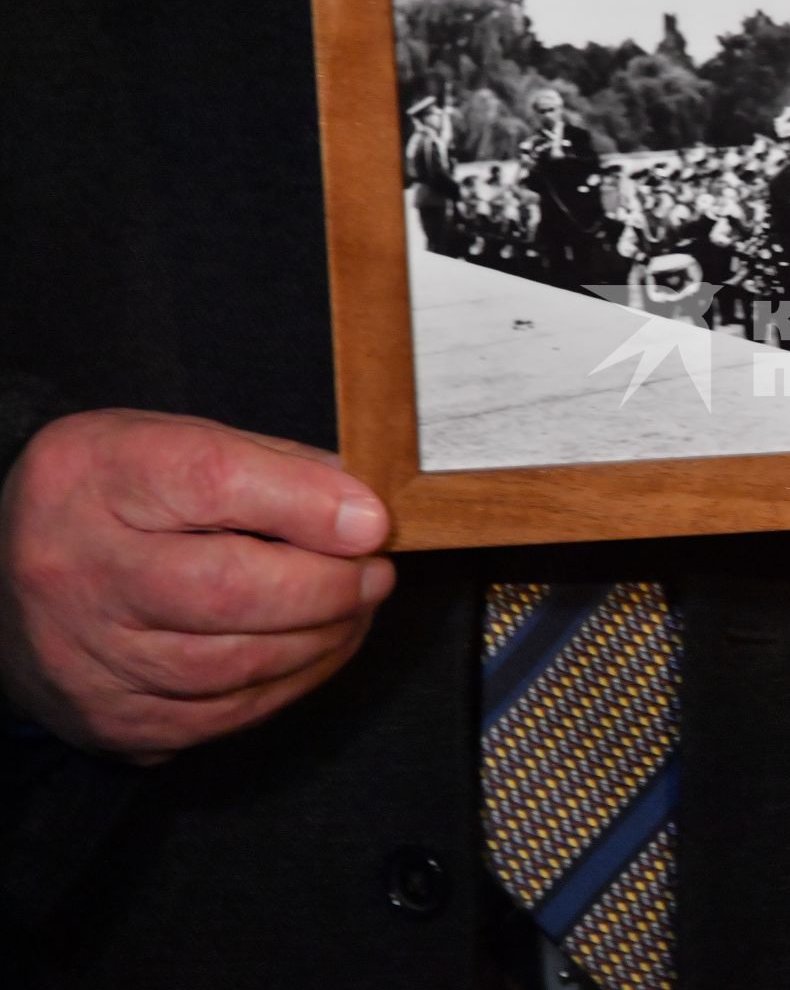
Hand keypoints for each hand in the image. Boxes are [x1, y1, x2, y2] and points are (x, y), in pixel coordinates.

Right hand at [0, 410, 393, 763]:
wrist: (4, 577)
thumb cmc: (115, 502)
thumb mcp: (173, 444)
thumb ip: (271, 466)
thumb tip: (363, 509)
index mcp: (95, 476)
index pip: (212, 482)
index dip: (307, 505)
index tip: (373, 522)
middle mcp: (77, 568)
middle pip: (228, 589)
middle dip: (328, 586)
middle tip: (376, 573)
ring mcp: (86, 655)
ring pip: (235, 665)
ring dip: (322, 639)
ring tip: (355, 608)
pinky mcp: (111, 720)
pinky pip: (225, 715)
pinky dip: (290, 683)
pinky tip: (315, 649)